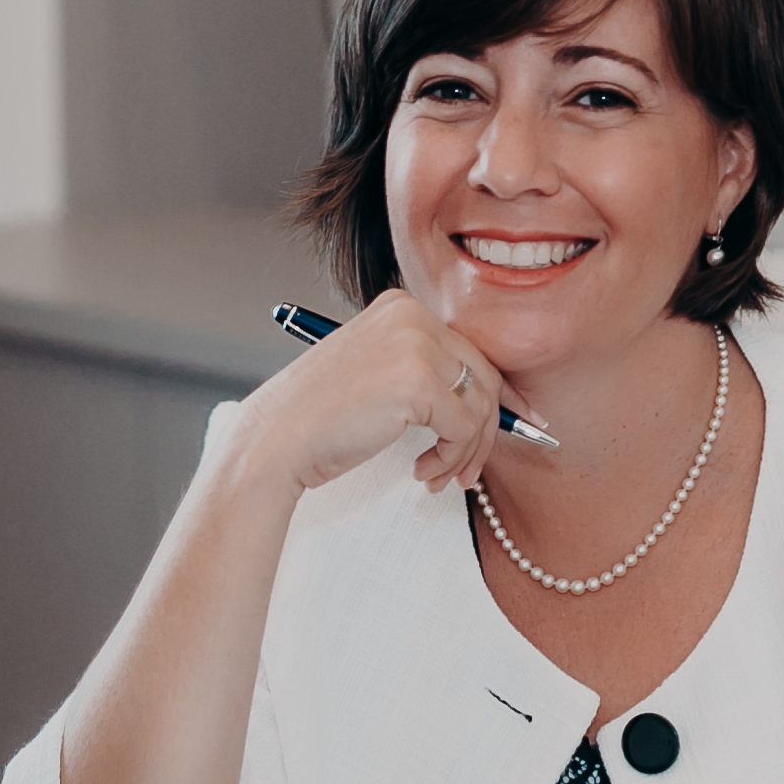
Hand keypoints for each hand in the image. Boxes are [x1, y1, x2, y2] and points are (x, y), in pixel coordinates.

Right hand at [231, 292, 533, 499]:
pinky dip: (452, 458)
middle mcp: (412, 316)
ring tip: (441, 476)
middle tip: (467, 469)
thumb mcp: (377, 375)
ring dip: (467, 451)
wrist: (275, 440)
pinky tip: (424, 472)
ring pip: (481, 404)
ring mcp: (416, 345)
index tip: (507, 425)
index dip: (493, 396)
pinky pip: (464, 428)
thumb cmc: (317, 419)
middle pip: (484, 375)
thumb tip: (489, 401)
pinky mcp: (418, 382)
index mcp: (401, 307)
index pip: (469, 351)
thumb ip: (425, 373)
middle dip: (485, 430)